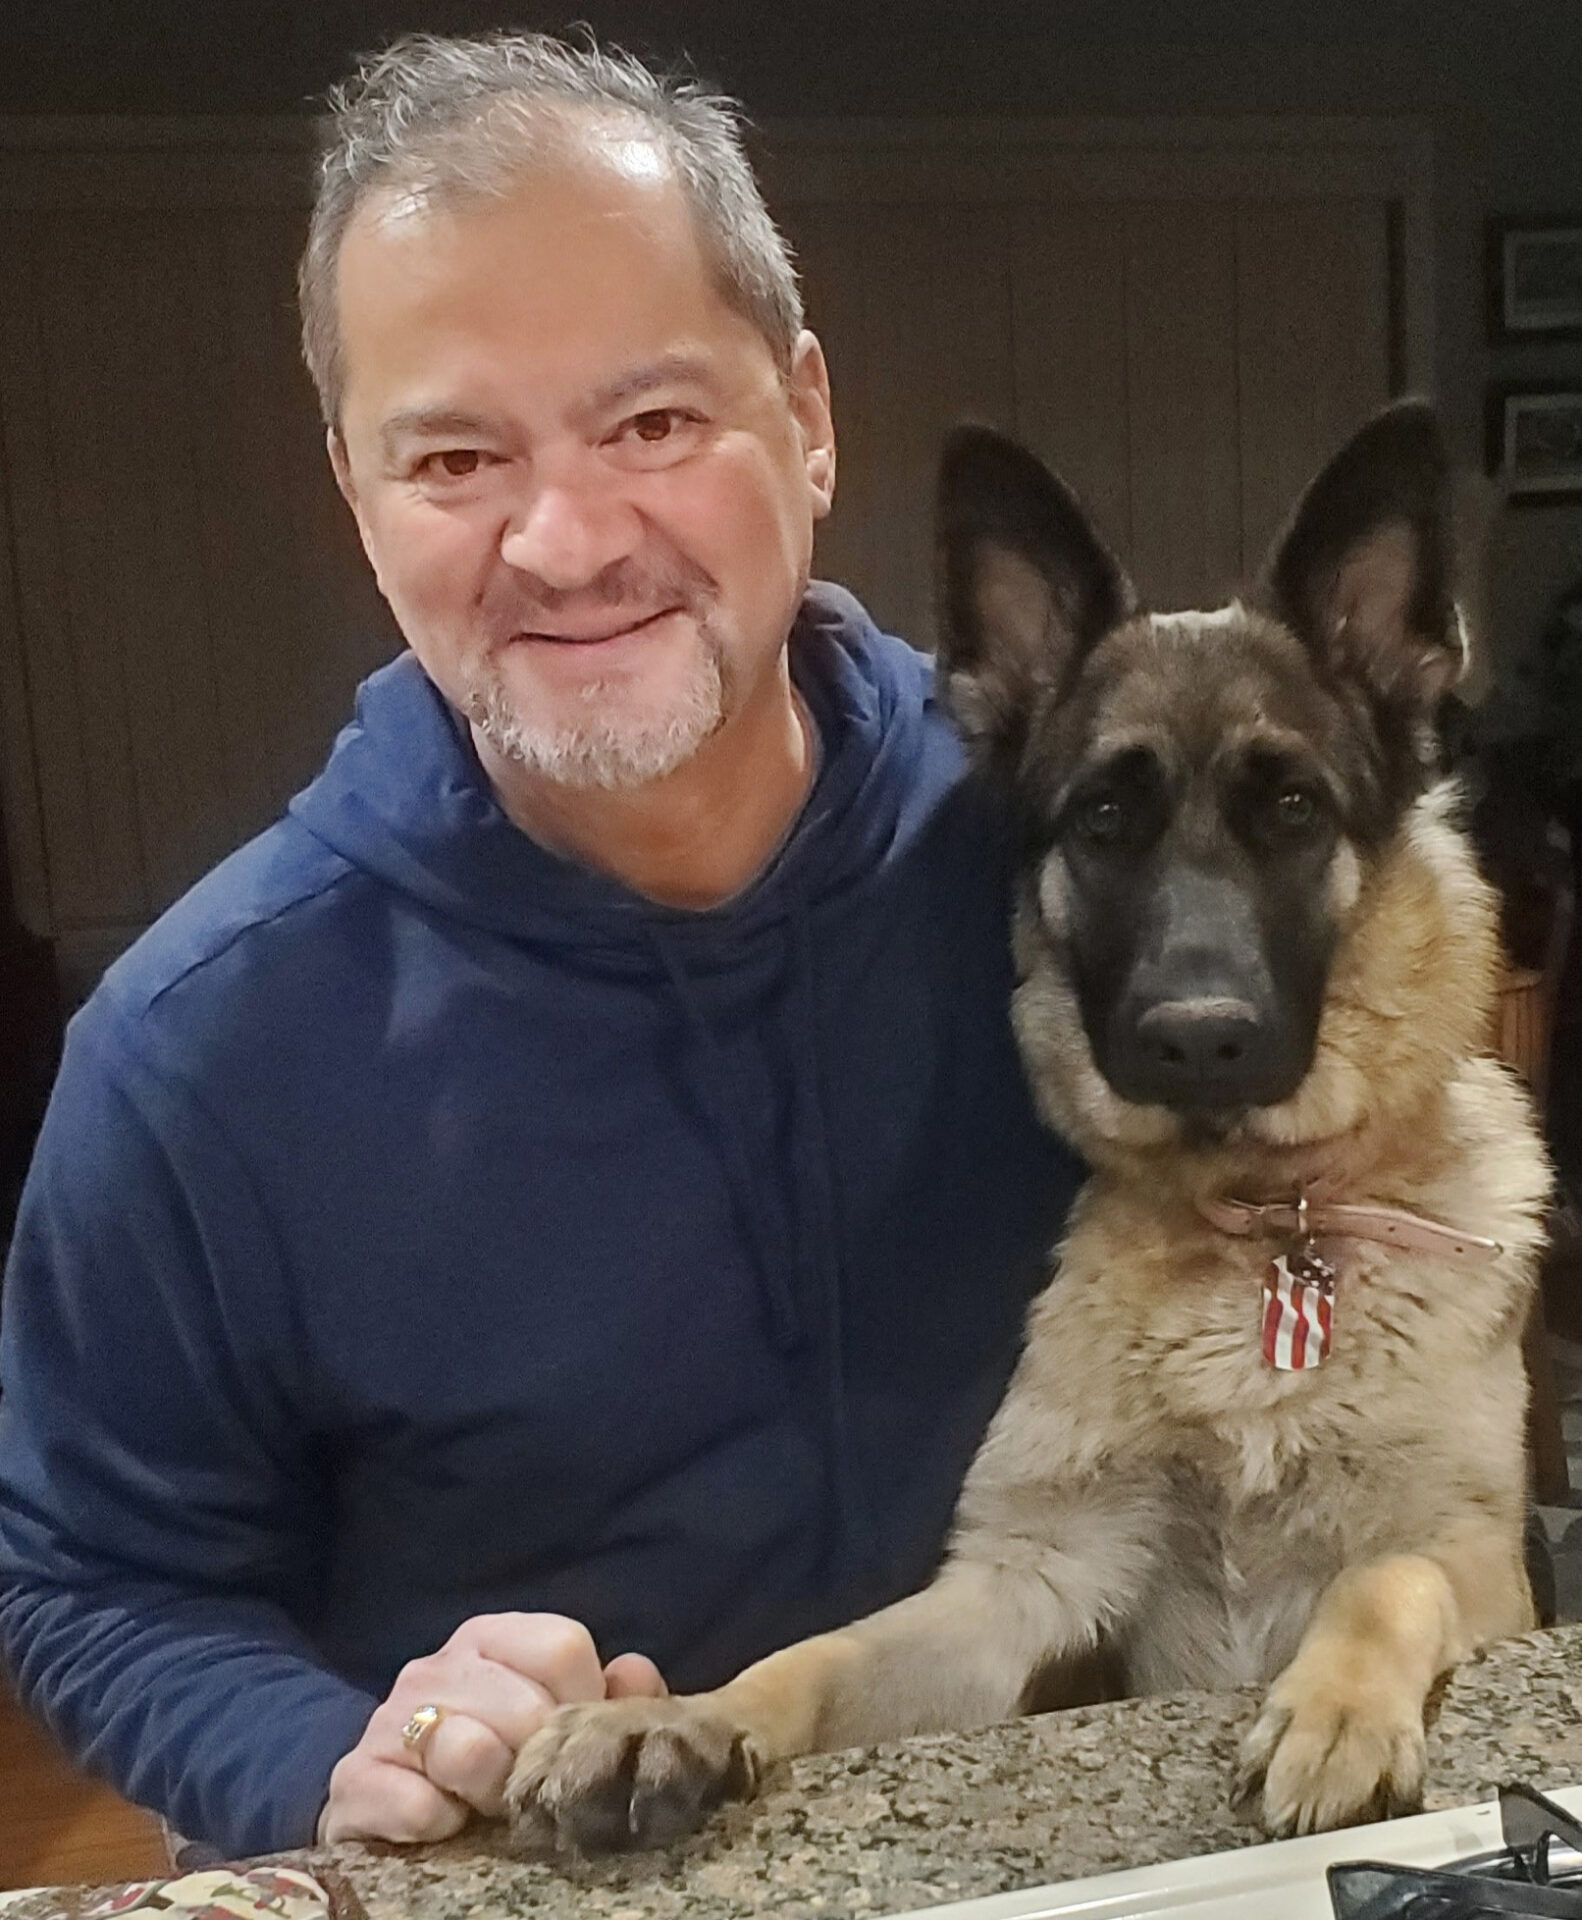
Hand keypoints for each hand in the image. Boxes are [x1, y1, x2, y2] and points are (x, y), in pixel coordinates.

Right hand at [317, 1613, 665, 1844]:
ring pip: (467, 1750)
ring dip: (488, 1790)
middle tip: (528, 1787)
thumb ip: (605, 1695)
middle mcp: (436, 1665)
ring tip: (484, 1803)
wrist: (387, 1798)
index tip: (572, 1739)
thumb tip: (635, 1673)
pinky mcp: (352, 1779)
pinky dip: (437, 1822)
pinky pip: (414, 1804)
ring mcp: (389, 1718)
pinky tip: (443, 1824)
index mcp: (491, 1637)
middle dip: (537, 1761)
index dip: (583, 1702)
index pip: (563, 1646)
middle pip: (525, 1708)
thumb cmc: (490, 1750)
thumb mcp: (552, 1716)